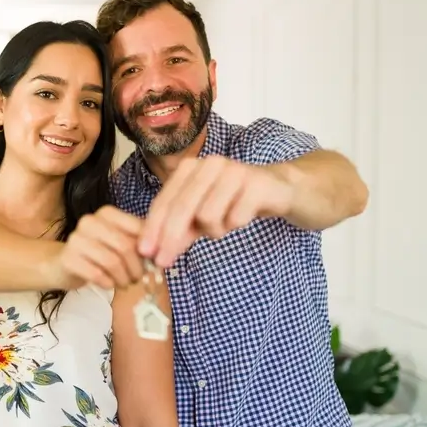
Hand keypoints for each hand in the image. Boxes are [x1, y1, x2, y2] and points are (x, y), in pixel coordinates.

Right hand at [49, 205, 147, 289]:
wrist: (63, 264)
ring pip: (112, 262)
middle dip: (136, 267)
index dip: (149, 250)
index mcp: (106, 213)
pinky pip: (97, 274)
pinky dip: (109, 283)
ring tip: (125, 283)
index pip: (138, 229)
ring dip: (123, 278)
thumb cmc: (97, 253)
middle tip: (138, 279)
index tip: (151, 264)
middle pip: (125, 246)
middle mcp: (90, 222)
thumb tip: (161, 253)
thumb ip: (138, 242)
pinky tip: (109, 284)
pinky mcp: (69, 259)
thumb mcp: (118, 242)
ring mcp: (76, 239)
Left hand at [139, 155, 293, 267]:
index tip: (145, 253)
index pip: (164, 201)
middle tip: (164, 261)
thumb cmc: (234, 201)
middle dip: (170, 238)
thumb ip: (179, 229)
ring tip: (225, 225)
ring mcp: (234, 171)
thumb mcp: (202, 215)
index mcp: (190, 168)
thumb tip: (154, 253)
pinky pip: (235, 218)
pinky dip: (236, 224)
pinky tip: (243, 216)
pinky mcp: (258, 184)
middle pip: (181, 208)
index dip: (153, 229)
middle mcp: (209, 164)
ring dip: (214, 230)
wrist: (280, 189)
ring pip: (207, 215)